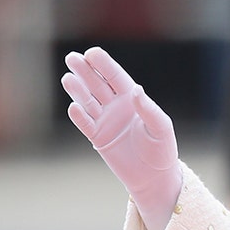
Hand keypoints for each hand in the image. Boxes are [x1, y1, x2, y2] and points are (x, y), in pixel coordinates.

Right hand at [61, 47, 180, 229]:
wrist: (154, 176)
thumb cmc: (162, 149)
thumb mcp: (160, 127)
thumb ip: (148, 108)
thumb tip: (135, 90)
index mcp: (132, 98)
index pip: (114, 76)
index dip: (103, 64)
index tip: (92, 53)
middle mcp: (116, 106)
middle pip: (97, 84)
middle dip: (85, 71)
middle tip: (71, 57)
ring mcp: (105, 121)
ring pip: (88, 101)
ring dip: (77, 90)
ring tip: (68, 78)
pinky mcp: (98, 138)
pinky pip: (86, 124)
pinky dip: (79, 116)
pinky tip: (73, 107)